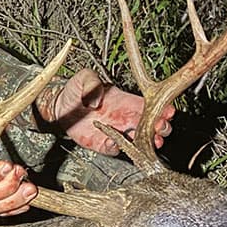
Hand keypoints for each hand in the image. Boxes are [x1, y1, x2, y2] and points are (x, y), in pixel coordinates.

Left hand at [51, 69, 174, 155]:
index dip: (161, 109)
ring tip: (151, 141)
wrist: (59, 106)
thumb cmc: (75, 91)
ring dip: (146, 142)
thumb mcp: (83, 77)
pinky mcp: (102, 143)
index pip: (149, 106)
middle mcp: (123, 118)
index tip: (168, 111)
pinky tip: (117, 143)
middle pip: (150, 125)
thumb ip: (91, 81)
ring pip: (138, 141)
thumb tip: (98, 99)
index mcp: (125, 101)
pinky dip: (118, 148)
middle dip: (160, 127)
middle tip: (161, 127)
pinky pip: (115, 149)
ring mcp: (115, 132)